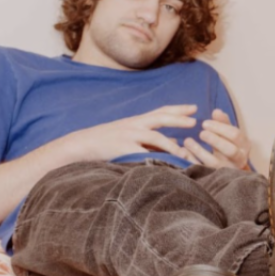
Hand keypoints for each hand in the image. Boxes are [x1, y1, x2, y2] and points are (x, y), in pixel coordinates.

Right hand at [53, 105, 197, 163]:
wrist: (79, 145)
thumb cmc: (105, 143)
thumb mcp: (128, 137)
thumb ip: (150, 141)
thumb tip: (174, 145)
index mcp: (136, 122)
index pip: (160, 111)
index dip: (178, 109)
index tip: (194, 108)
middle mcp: (134, 125)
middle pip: (160, 118)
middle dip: (178, 119)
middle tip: (195, 121)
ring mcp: (128, 136)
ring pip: (156, 138)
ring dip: (173, 147)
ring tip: (187, 154)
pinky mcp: (123, 150)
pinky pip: (144, 156)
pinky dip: (156, 161)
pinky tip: (167, 166)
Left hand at [183, 109, 250, 168]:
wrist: (230, 170)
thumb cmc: (228, 146)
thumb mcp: (229, 134)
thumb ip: (224, 123)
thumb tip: (216, 111)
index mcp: (244, 145)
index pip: (235, 135)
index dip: (220, 127)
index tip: (205, 123)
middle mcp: (239, 159)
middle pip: (230, 150)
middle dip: (214, 140)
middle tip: (201, 132)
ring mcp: (227, 169)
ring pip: (215, 162)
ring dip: (200, 151)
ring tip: (187, 141)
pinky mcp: (214, 177)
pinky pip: (202, 170)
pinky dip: (191, 161)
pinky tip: (183, 152)